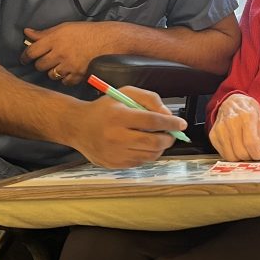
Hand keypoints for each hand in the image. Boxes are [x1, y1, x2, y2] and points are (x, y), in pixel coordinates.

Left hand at [22, 23, 110, 85]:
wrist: (108, 40)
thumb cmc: (86, 32)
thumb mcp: (64, 27)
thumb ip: (45, 32)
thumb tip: (27, 32)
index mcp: (55, 39)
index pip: (32, 51)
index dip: (25, 57)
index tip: (24, 59)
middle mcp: (60, 53)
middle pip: (40, 65)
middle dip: (40, 63)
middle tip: (45, 61)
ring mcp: (68, 66)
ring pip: (51, 74)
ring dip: (52, 71)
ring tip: (59, 65)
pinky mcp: (78, 75)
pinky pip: (64, 82)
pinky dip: (65, 78)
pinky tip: (68, 72)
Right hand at [69, 86, 185, 167]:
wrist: (77, 127)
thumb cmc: (104, 108)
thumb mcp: (125, 94)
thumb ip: (149, 99)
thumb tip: (168, 114)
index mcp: (119, 116)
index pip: (152, 121)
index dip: (171, 123)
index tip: (182, 123)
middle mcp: (116, 137)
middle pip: (153, 142)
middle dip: (169, 138)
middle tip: (171, 133)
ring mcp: (114, 154)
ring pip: (149, 156)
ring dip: (159, 148)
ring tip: (157, 138)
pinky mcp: (113, 165)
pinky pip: (139, 163)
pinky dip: (146, 154)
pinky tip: (141, 145)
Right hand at [209, 93, 259, 160]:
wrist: (231, 102)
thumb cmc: (247, 110)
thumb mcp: (259, 119)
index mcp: (246, 116)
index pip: (251, 143)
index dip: (257, 154)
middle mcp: (231, 122)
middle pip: (241, 152)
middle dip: (250, 157)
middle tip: (253, 154)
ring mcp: (220, 129)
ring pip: (231, 156)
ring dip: (240, 158)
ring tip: (244, 151)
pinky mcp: (213, 135)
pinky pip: (223, 154)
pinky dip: (231, 154)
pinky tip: (235, 147)